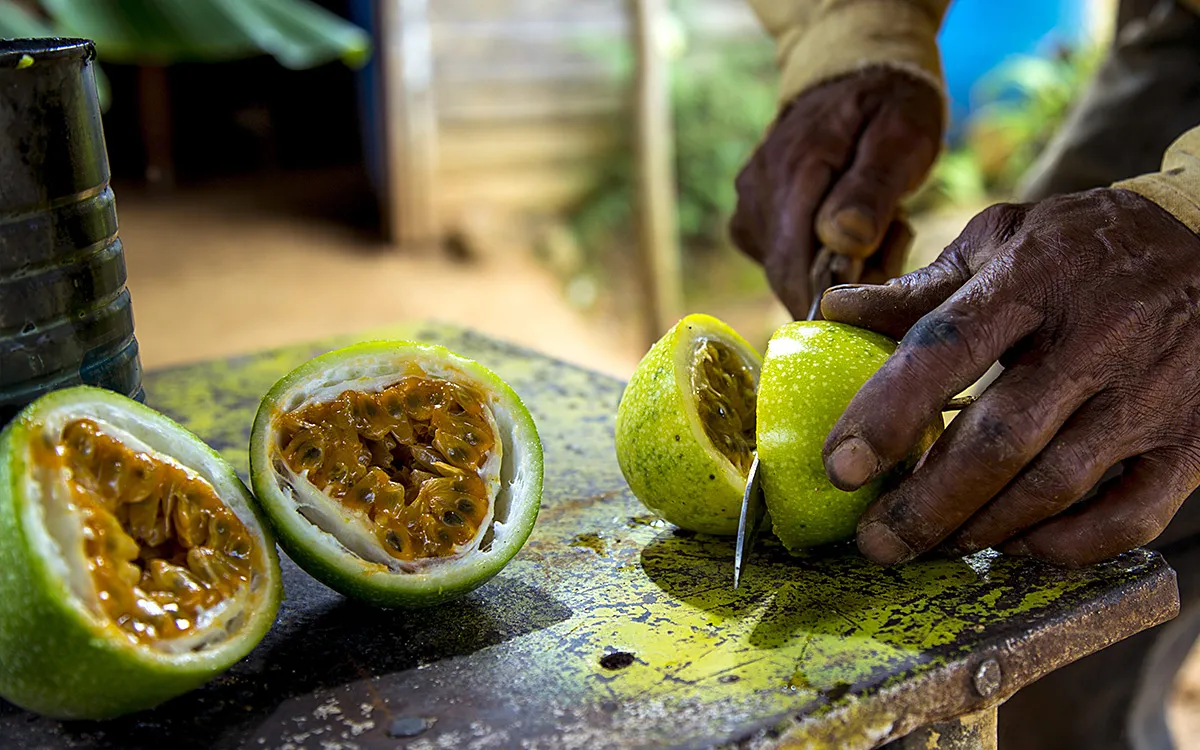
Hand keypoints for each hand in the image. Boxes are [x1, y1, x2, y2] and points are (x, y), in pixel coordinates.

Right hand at [729, 67, 942, 317]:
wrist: (853, 76)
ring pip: (785, 272)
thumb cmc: (888, 107)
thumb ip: (872, 188)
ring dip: (832, 268)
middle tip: (891, 240)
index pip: (794, 268)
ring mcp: (746, 206)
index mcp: (794, 171)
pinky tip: (842, 229)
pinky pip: (778, 260)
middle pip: (789, 276)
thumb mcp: (902, 136)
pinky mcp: (747, 219)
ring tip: (874, 225)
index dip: (833, 298)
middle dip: (842, 282)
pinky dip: (815, 258)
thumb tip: (842, 243)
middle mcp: (757, 193)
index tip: (881, 288)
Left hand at [820, 188, 1199, 566]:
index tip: (840, 467)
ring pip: (1055, 487)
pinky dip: (1063, 546)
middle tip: (875, 540)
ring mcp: (1151, 395)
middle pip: (1000, 439)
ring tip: (932, 541)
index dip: (888, 412)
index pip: (948, 346)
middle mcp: (1097, 339)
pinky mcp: (1193, 441)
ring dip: (982, 528)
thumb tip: (835, 310)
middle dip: (925, 504)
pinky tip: (1016, 542)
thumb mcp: (1004, 240)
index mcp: (1034, 279)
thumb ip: (923, 288)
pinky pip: (1128, 519)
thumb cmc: (1084, 249)